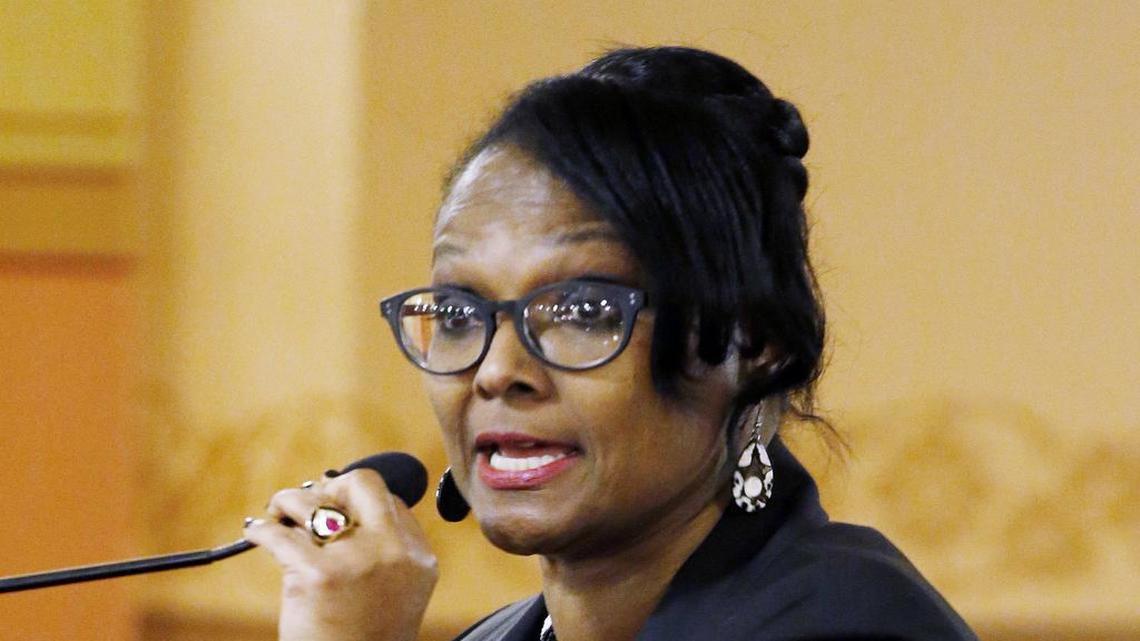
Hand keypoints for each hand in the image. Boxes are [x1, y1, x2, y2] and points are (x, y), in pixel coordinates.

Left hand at [244, 469, 437, 640]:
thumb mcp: (395, 596)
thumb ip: (384, 552)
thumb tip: (338, 499)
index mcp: (418, 560)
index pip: (392, 503)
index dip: (358, 501)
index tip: (334, 507)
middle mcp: (394, 553)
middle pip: (363, 485)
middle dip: (331, 484)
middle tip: (308, 499)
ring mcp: (357, 561)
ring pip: (314, 501)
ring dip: (287, 502)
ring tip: (276, 514)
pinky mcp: (317, 574)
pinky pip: (280, 532)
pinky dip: (260, 529)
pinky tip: (254, 534)